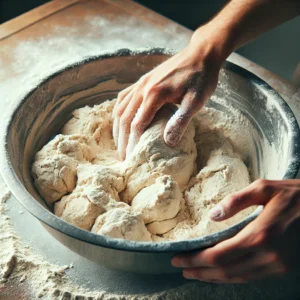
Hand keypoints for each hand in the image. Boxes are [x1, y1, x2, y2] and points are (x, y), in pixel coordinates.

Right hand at [113, 30, 224, 159]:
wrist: (201, 54)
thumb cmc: (201, 78)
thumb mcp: (195, 101)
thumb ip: (180, 121)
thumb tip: (168, 143)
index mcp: (154, 94)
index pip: (137, 125)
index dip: (133, 143)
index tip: (132, 158)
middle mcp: (142, 88)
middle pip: (125, 118)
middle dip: (122, 140)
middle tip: (122, 157)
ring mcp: (140, 83)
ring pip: (120, 108)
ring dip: (118, 128)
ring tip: (120, 144)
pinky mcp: (143, 80)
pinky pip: (124, 97)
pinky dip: (119, 112)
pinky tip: (120, 120)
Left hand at [172, 179, 299, 282]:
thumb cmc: (295, 195)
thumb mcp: (264, 188)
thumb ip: (236, 201)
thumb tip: (213, 216)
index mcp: (260, 235)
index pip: (218, 255)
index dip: (196, 259)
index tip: (177, 258)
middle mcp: (268, 256)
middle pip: (225, 271)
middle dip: (199, 271)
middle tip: (181, 268)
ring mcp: (278, 265)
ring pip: (238, 278)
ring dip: (213, 278)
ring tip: (195, 273)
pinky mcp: (284, 268)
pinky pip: (251, 277)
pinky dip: (232, 277)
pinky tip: (221, 273)